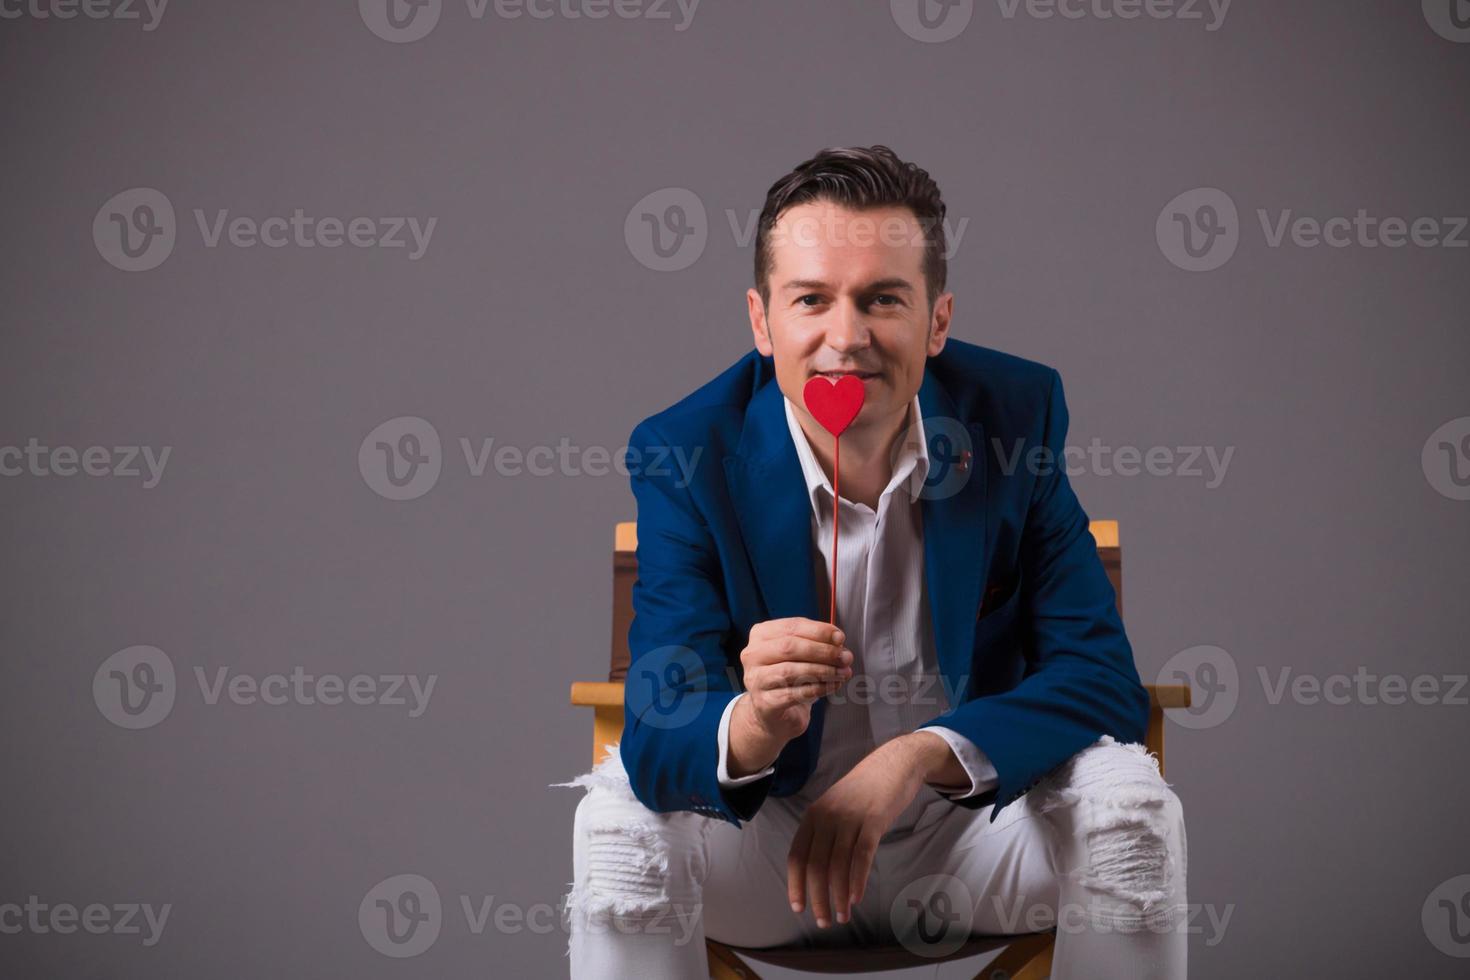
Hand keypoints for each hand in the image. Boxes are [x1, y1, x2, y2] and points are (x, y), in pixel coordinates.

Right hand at [729, 618, 852, 776]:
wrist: (772, 715)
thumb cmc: (788, 679)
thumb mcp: (801, 655)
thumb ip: (817, 644)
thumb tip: (838, 642)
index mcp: (761, 635)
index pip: (791, 626)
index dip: (819, 631)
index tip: (840, 638)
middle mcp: (753, 655)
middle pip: (790, 647)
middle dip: (822, 651)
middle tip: (844, 657)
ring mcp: (756, 680)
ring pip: (791, 671)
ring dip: (823, 671)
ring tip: (841, 673)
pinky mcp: (764, 703)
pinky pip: (794, 693)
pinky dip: (818, 689)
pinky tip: (832, 686)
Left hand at [787, 735, 944, 927]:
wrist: (894, 763)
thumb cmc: (865, 790)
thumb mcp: (836, 807)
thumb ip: (825, 833)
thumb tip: (817, 871)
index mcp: (813, 815)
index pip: (797, 856)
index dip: (796, 884)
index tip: (799, 908)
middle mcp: (827, 816)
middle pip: (816, 865)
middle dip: (818, 897)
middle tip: (824, 922)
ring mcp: (849, 817)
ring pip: (838, 865)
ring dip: (838, 896)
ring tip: (842, 916)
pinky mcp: (873, 820)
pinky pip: (861, 855)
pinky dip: (857, 880)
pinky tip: (856, 898)